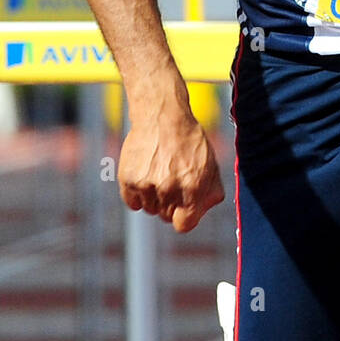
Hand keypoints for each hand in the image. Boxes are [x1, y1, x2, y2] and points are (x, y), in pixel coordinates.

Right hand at [118, 111, 225, 232]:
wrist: (162, 116)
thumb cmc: (189, 141)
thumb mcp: (211, 164)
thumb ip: (211, 193)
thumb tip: (200, 213)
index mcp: (193, 186)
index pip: (183, 224)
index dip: (183, 217)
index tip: (182, 207)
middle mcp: (169, 187)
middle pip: (166, 216)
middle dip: (170, 203)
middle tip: (171, 181)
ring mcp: (147, 184)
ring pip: (149, 209)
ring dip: (154, 198)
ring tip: (159, 173)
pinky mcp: (128, 179)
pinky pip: (132, 202)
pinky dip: (137, 194)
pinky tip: (145, 175)